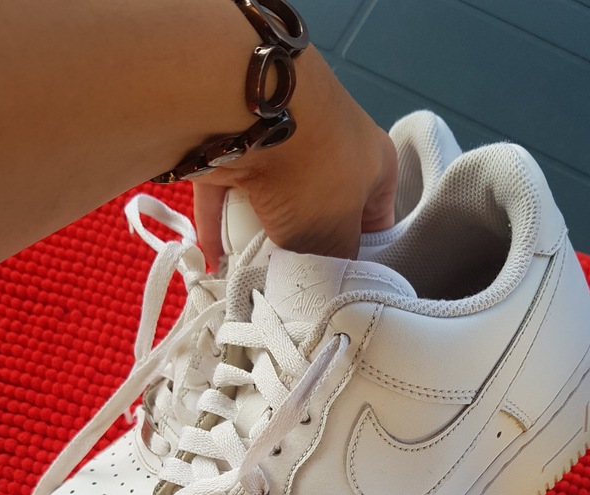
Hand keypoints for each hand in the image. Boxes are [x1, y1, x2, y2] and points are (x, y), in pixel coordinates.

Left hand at [192, 47, 397, 268]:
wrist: (245, 109)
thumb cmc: (312, 173)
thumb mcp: (336, 236)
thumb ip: (337, 263)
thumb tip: (325, 277)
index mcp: (373, 163)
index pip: (377, 221)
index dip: (362, 260)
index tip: (342, 291)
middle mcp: (330, 147)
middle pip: (319, 215)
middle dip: (303, 250)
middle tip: (294, 288)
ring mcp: (280, 142)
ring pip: (272, 204)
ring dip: (259, 240)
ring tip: (252, 277)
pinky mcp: (232, 144)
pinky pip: (226, 195)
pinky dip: (218, 226)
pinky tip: (212, 260)